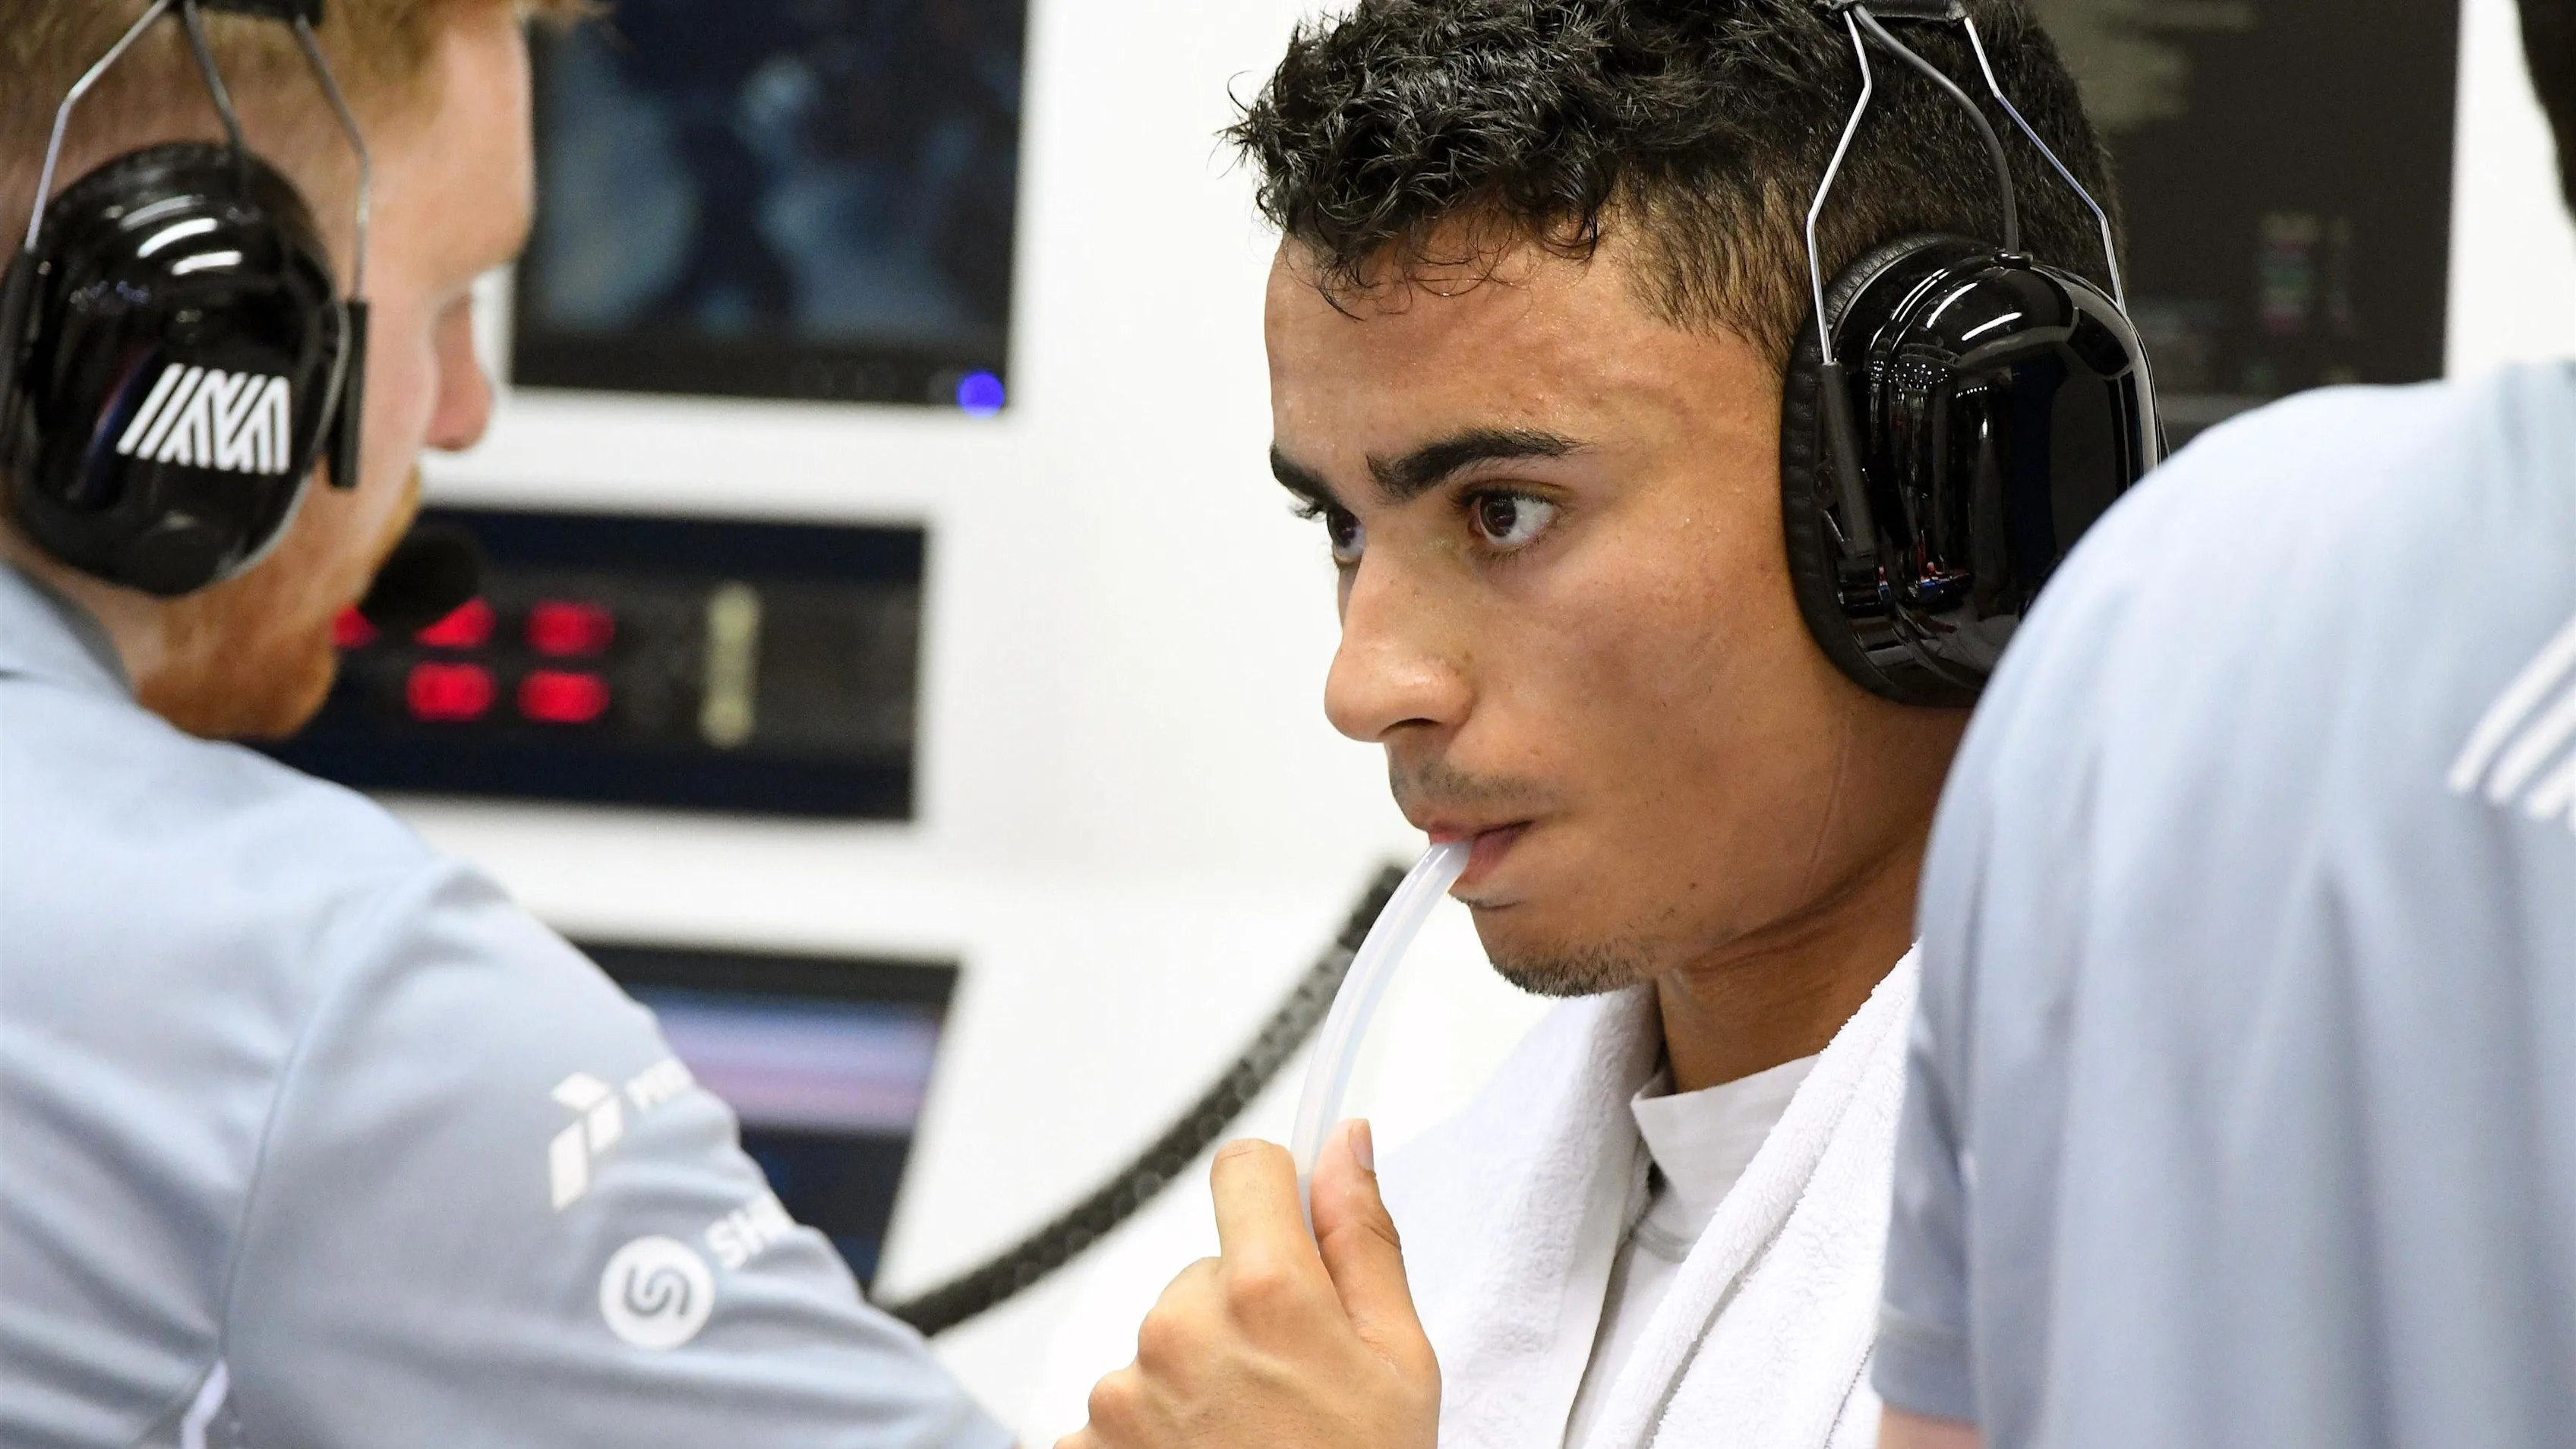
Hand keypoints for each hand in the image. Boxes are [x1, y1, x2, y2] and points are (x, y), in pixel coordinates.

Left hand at [1059, 1120, 1438, 1448]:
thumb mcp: (1402, 1362)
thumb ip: (1364, 1240)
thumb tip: (1345, 1143)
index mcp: (1266, 1293)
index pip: (1244, 1169)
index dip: (1274, 1198)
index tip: (1291, 1240)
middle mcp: (1178, 1329)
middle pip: (1205, 1273)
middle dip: (1241, 1316)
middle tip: (1289, 1397)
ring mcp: (1121, 1394)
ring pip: (1161, 1346)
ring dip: (1194, 1384)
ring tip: (1246, 1448)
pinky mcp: (1080, 1448)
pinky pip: (1116, 1412)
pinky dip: (1150, 1440)